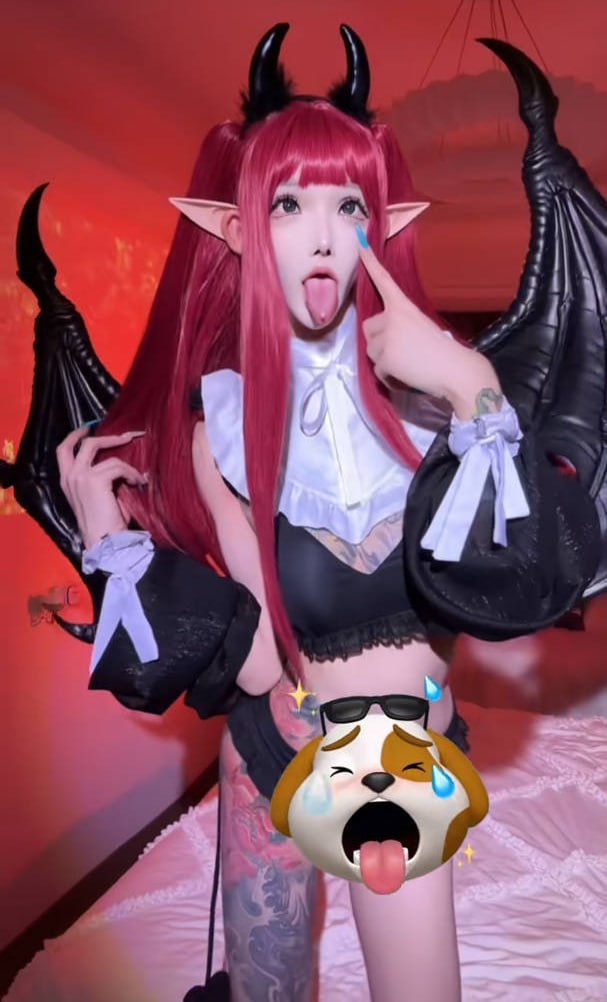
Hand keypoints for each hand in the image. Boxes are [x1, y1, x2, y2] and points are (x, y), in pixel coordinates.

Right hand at [56, 427, 146, 549]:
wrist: (104, 541)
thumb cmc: (105, 524)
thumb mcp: (99, 495)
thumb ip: (103, 478)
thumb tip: (123, 465)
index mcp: (67, 481)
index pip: (63, 450)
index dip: (75, 436)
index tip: (88, 428)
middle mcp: (70, 476)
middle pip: (84, 444)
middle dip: (105, 437)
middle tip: (125, 437)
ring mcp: (80, 477)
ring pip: (106, 454)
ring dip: (127, 465)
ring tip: (137, 478)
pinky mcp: (94, 480)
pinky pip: (118, 466)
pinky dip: (131, 473)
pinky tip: (138, 483)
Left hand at [357, 237, 499, 417]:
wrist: (455, 369)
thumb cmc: (444, 351)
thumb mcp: (421, 328)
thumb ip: (400, 327)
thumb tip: (383, 344)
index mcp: (404, 306)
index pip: (383, 281)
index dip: (370, 262)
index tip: (359, 240)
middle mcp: (392, 317)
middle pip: (369, 329)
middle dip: (379, 341)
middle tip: (403, 351)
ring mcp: (387, 337)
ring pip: (372, 351)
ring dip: (385, 360)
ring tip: (409, 364)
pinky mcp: (385, 357)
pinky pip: (378, 370)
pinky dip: (389, 377)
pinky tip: (407, 375)